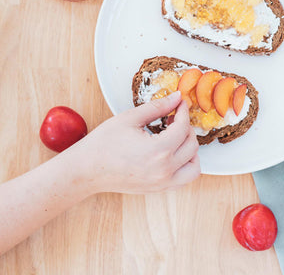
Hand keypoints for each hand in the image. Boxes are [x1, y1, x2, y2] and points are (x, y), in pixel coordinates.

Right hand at [73, 91, 199, 193]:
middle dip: (186, 127)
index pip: (183, 127)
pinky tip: (173, 152)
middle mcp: (164, 170)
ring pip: (194, 165)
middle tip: (173, 117)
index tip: (179, 103)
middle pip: (191, 144)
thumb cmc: (103, 144)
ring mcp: (162, 183)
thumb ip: (158, 107)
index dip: (183, 111)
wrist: (86, 170)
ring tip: (176, 137)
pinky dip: (186, 165)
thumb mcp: (131, 118)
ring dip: (190, 149)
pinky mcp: (158, 189)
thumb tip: (176, 97)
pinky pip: (184, 179)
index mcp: (158, 151)